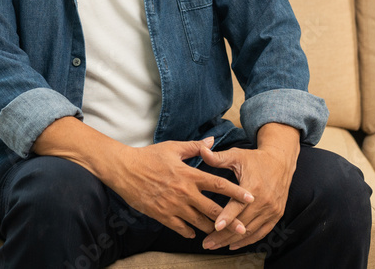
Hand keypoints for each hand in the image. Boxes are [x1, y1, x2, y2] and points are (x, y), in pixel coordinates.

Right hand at [107, 137, 254, 239]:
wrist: (124, 169)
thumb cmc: (148, 156)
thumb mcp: (172, 148)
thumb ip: (195, 147)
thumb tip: (212, 141)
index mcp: (189, 174)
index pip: (218, 183)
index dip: (236, 191)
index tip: (251, 198)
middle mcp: (184, 192)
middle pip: (213, 209)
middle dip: (230, 220)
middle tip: (243, 228)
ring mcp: (173, 205)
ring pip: (199, 222)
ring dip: (212, 228)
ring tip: (221, 233)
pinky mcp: (162, 215)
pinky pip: (181, 228)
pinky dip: (190, 231)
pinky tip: (195, 232)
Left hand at [199, 124, 299, 250]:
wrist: (280, 162)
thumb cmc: (255, 159)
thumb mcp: (237, 155)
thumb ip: (218, 157)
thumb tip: (201, 150)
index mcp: (254, 187)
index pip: (238, 205)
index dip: (227, 216)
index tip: (215, 227)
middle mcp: (265, 201)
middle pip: (242, 223)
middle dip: (224, 235)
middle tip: (207, 243)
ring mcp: (272, 211)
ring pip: (250, 231)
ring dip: (233, 240)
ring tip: (215, 246)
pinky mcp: (276, 216)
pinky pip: (261, 232)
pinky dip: (248, 241)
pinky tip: (233, 245)